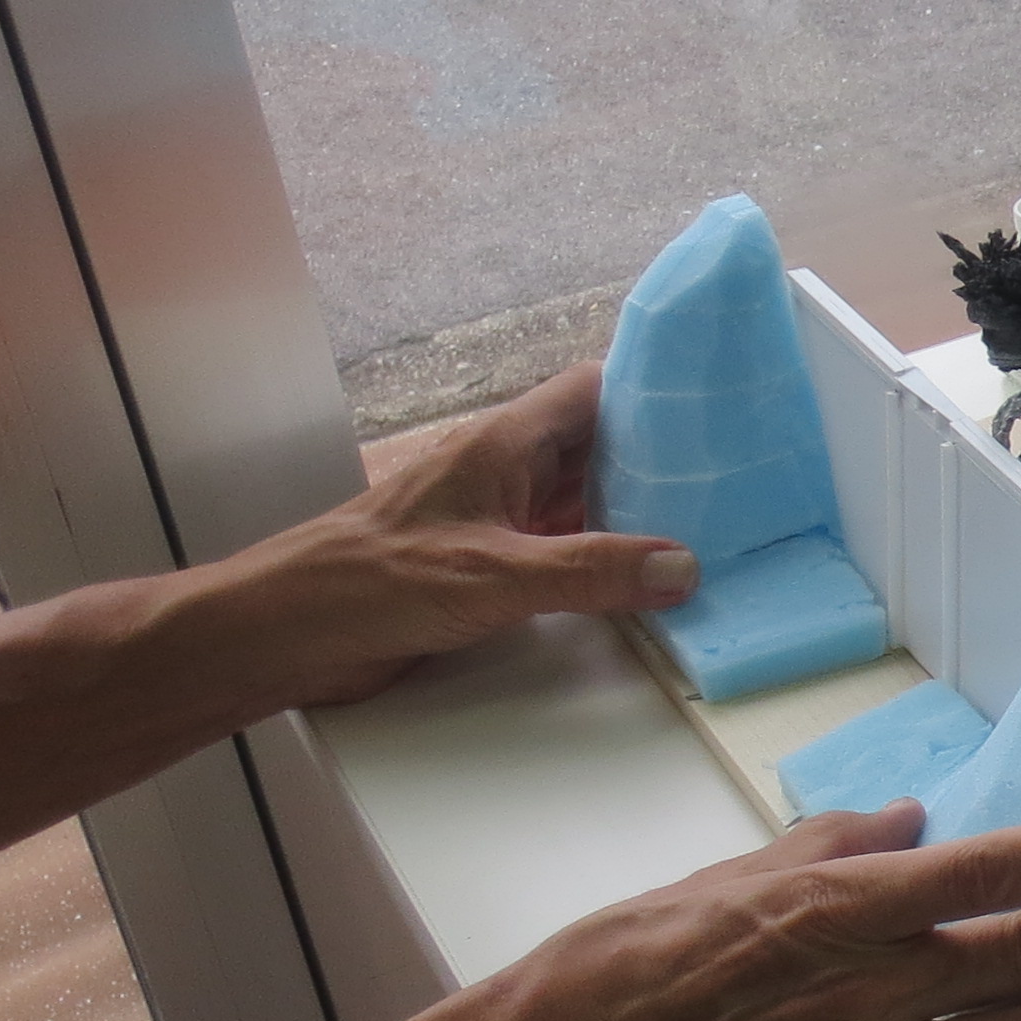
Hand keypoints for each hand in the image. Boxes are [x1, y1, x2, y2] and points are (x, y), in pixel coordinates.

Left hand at [208, 366, 697, 712]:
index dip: (652, 387)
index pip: (591, 390)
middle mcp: (502, 472)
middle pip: (598, 446)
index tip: (716, 401)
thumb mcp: (493, 574)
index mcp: (501, 444)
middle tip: (736, 475)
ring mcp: (494, 520)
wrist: (285, 633)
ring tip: (711, 527)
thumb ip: (590, 571)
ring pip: (582, 501)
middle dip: (661, 458)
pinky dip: (604, 561)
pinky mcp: (484, 567)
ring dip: (636, 514)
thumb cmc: (368, 581)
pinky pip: (560, 551)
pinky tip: (643, 583)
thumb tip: (681, 565)